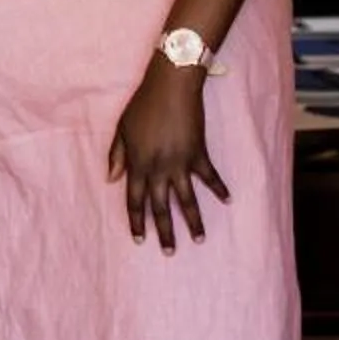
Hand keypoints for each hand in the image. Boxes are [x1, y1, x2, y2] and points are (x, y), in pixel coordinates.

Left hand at [108, 55, 228, 254]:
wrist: (171, 87)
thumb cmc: (142, 105)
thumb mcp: (122, 129)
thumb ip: (116, 155)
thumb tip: (111, 179)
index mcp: (137, 164)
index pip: (134, 200)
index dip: (136, 220)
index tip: (139, 239)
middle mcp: (158, 169)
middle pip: (161, 208)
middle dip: (165, 232)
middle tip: (169, 252)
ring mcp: (181, 163)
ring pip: (187, 200)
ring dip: (194, 222)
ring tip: (199, 240)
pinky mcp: (199, 154)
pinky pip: (210, 177)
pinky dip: (219, 189)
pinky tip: (227, 201)